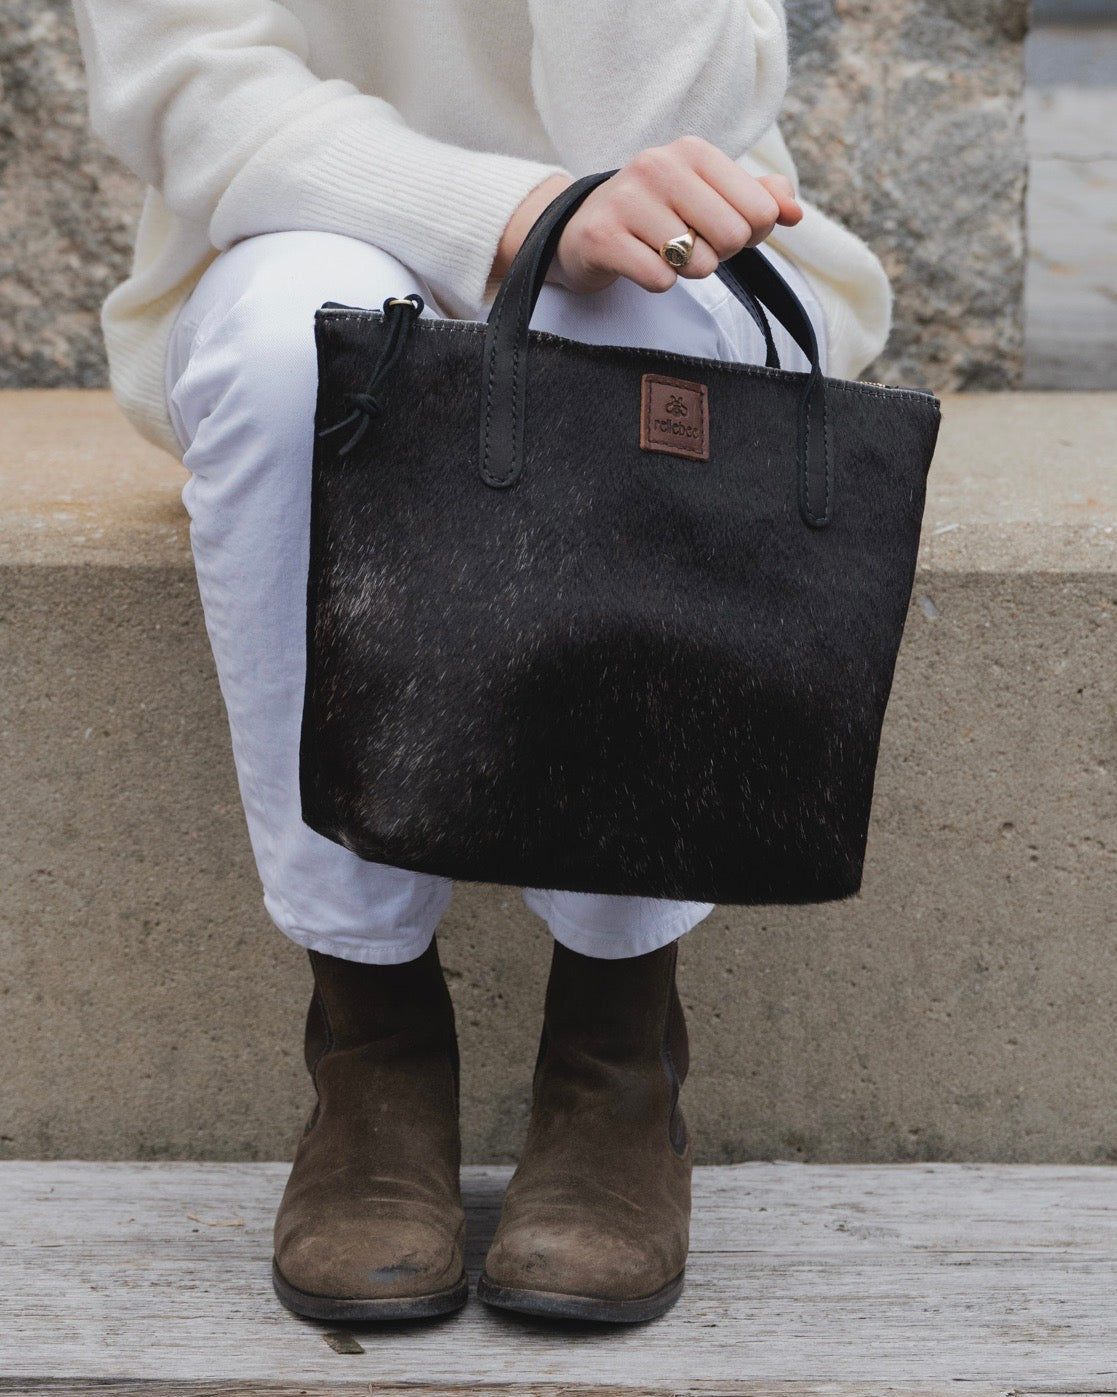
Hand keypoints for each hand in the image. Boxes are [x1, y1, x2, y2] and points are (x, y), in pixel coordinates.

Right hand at [546, 135, 801, 294]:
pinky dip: (657, 282)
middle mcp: (659, 165)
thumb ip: (759, 200)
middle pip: (732, 238)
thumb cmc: (658, 215)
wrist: (583, 228)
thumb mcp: (709, 197)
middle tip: (688, 245)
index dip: (748, 234)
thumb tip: (795, 214)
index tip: (716, 229)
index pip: (760, 211)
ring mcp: (628, 199)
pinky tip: (639, 263)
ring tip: (660, 251)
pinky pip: (660, 280)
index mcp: (693, 151)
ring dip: (685, 271)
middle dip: (717, 254)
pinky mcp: (603, 237)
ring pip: (697, 263)